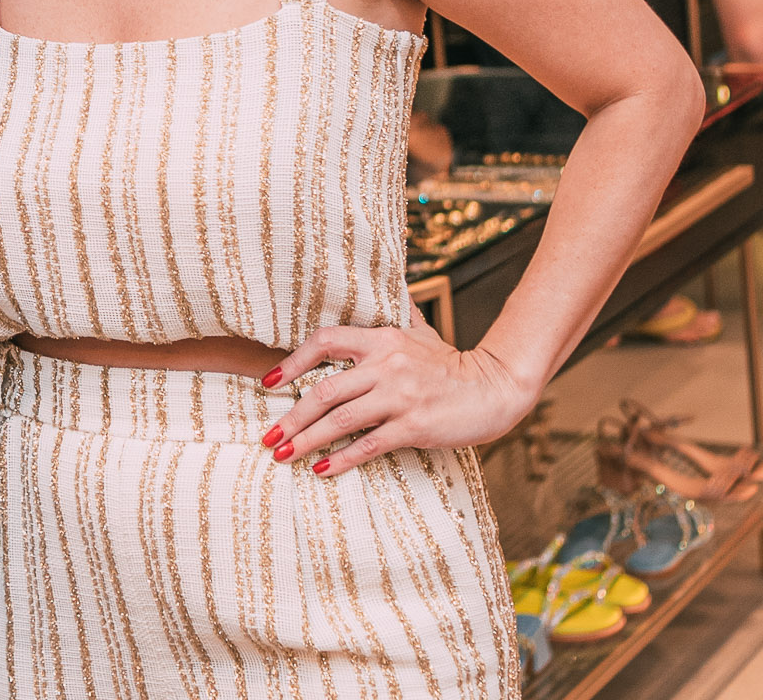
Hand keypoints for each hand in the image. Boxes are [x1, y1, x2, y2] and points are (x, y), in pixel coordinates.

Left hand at [256, 324, 537, 476]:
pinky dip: (342, 460)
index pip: (326, 342)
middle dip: (292, 416)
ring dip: (307, 440)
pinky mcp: (414, 426)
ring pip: (341, 420)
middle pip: (325, 391)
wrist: (494, 388)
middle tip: (268, 436)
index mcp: (383, 339)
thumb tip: (381, 292)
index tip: (269, 383)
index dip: (292, 362)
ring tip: (283, 455)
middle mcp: (387, 365)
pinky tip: (321, 470)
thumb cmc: (451, 364)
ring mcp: (400, 396)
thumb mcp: (420, 332)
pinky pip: (369, 445)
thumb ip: (394, 317)